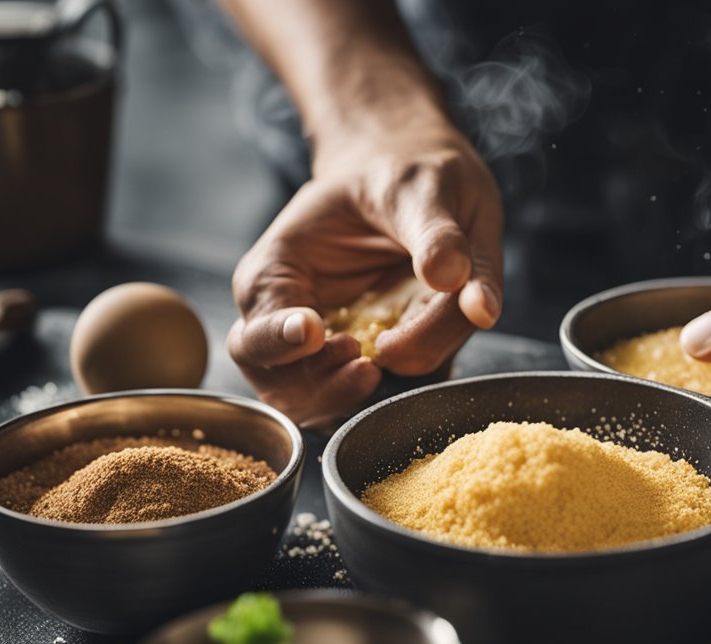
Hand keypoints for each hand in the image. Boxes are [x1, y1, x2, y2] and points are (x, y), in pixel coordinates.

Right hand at [228, 126, 502, 428]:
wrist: (426, 176)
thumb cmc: (409, 172)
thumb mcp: (425, 186)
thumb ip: (437, 235)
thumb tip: (456, 283)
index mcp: (279, 272)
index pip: (255, 333)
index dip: (278, 342)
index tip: (316, 331)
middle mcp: (299, 321)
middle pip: (283, 387)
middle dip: (324, 388)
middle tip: (369, 364)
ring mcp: (342, 349)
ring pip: (333, 404)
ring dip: (369, 395)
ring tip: (400, 351)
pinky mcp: (387, 362)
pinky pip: (389, 397)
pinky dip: (410, 390)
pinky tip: (430, 345)